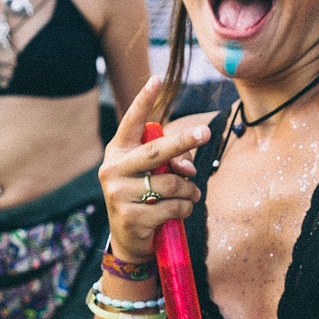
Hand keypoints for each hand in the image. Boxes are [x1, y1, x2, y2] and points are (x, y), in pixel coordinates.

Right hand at [99, 77, 209, 262]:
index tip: (156, 78)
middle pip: (155, 151)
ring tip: (191, 195)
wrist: (130, 240)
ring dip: (190, 190)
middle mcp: (113, 169)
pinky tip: (181, 211)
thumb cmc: (146, 197)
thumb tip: (189, 167)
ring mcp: (118, 194)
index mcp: (118, 152)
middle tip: (205, 132)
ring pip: (171, 183)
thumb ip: (170, 162)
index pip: (131, 122)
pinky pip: (172, 207)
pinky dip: (185, 208)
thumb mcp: (153, 175)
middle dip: (183, 141)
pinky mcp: (130, 217)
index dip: (144, 100)